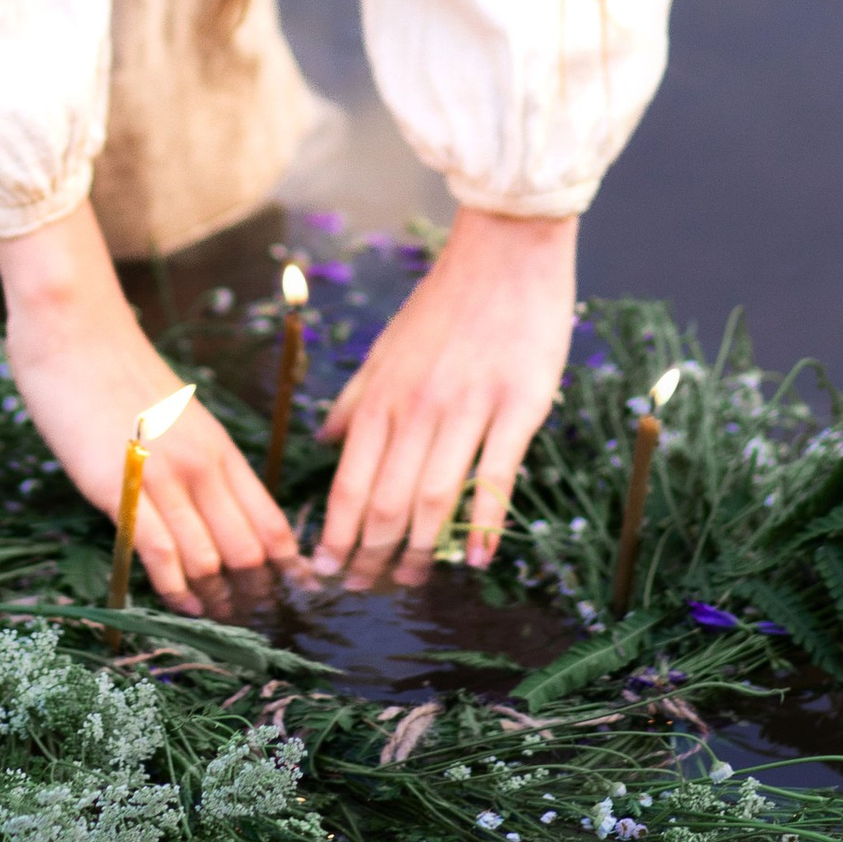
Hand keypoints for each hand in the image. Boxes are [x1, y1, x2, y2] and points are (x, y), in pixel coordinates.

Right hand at [0, 201, 295, 612]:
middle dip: (256, 595)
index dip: (288, 569)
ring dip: (218, 600)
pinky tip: (181, 605)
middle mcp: (204, 465)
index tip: (290, 600)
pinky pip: (163, 551)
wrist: (76, 331)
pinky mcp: (122, 486)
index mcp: (223, 448)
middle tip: (250, 622)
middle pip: (250, 549)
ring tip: (216, 622)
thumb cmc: (120, 375)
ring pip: (212, 558)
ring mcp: (164, 476)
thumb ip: (201, 463)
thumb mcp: (180, 419)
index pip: (274, 522)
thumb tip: (215, 515)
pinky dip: (177, 588)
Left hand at [313, 207, 578, 589]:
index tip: (327, 573)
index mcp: (382, 395)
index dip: (334, 535)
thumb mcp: (387, 346)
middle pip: (386, 502)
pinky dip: (483, 524)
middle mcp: (418, 408)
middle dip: (370, 556)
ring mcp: (469, 409)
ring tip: (411, 582)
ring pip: (434, 499)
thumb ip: (356, 398)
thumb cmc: (444, 301)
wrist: (505, 250)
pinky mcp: (519, 407)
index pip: (348, 482)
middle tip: (366, 591)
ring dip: (419, 552)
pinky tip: (474, 560)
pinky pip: (496, 476)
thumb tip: (324, 441)